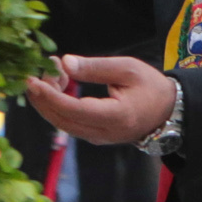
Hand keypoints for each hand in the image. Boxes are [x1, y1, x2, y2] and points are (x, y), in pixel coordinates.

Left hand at [22, 54, 172, 146]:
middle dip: (43, 98)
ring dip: (48, 103)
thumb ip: (95, 67)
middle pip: (62, 120)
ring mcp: (98, 138)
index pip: (74, 110)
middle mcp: (103, 133)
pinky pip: (69, 124)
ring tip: (47, 76)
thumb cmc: (150, 87)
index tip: (33, 81)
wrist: (168, 111)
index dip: (50, 96)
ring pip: (62, 124)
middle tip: (35, 74)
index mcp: (115, 117)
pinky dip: (57, 107)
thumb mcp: (127, 69)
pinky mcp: (94, 136)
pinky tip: (56, 88)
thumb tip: (64, 63)